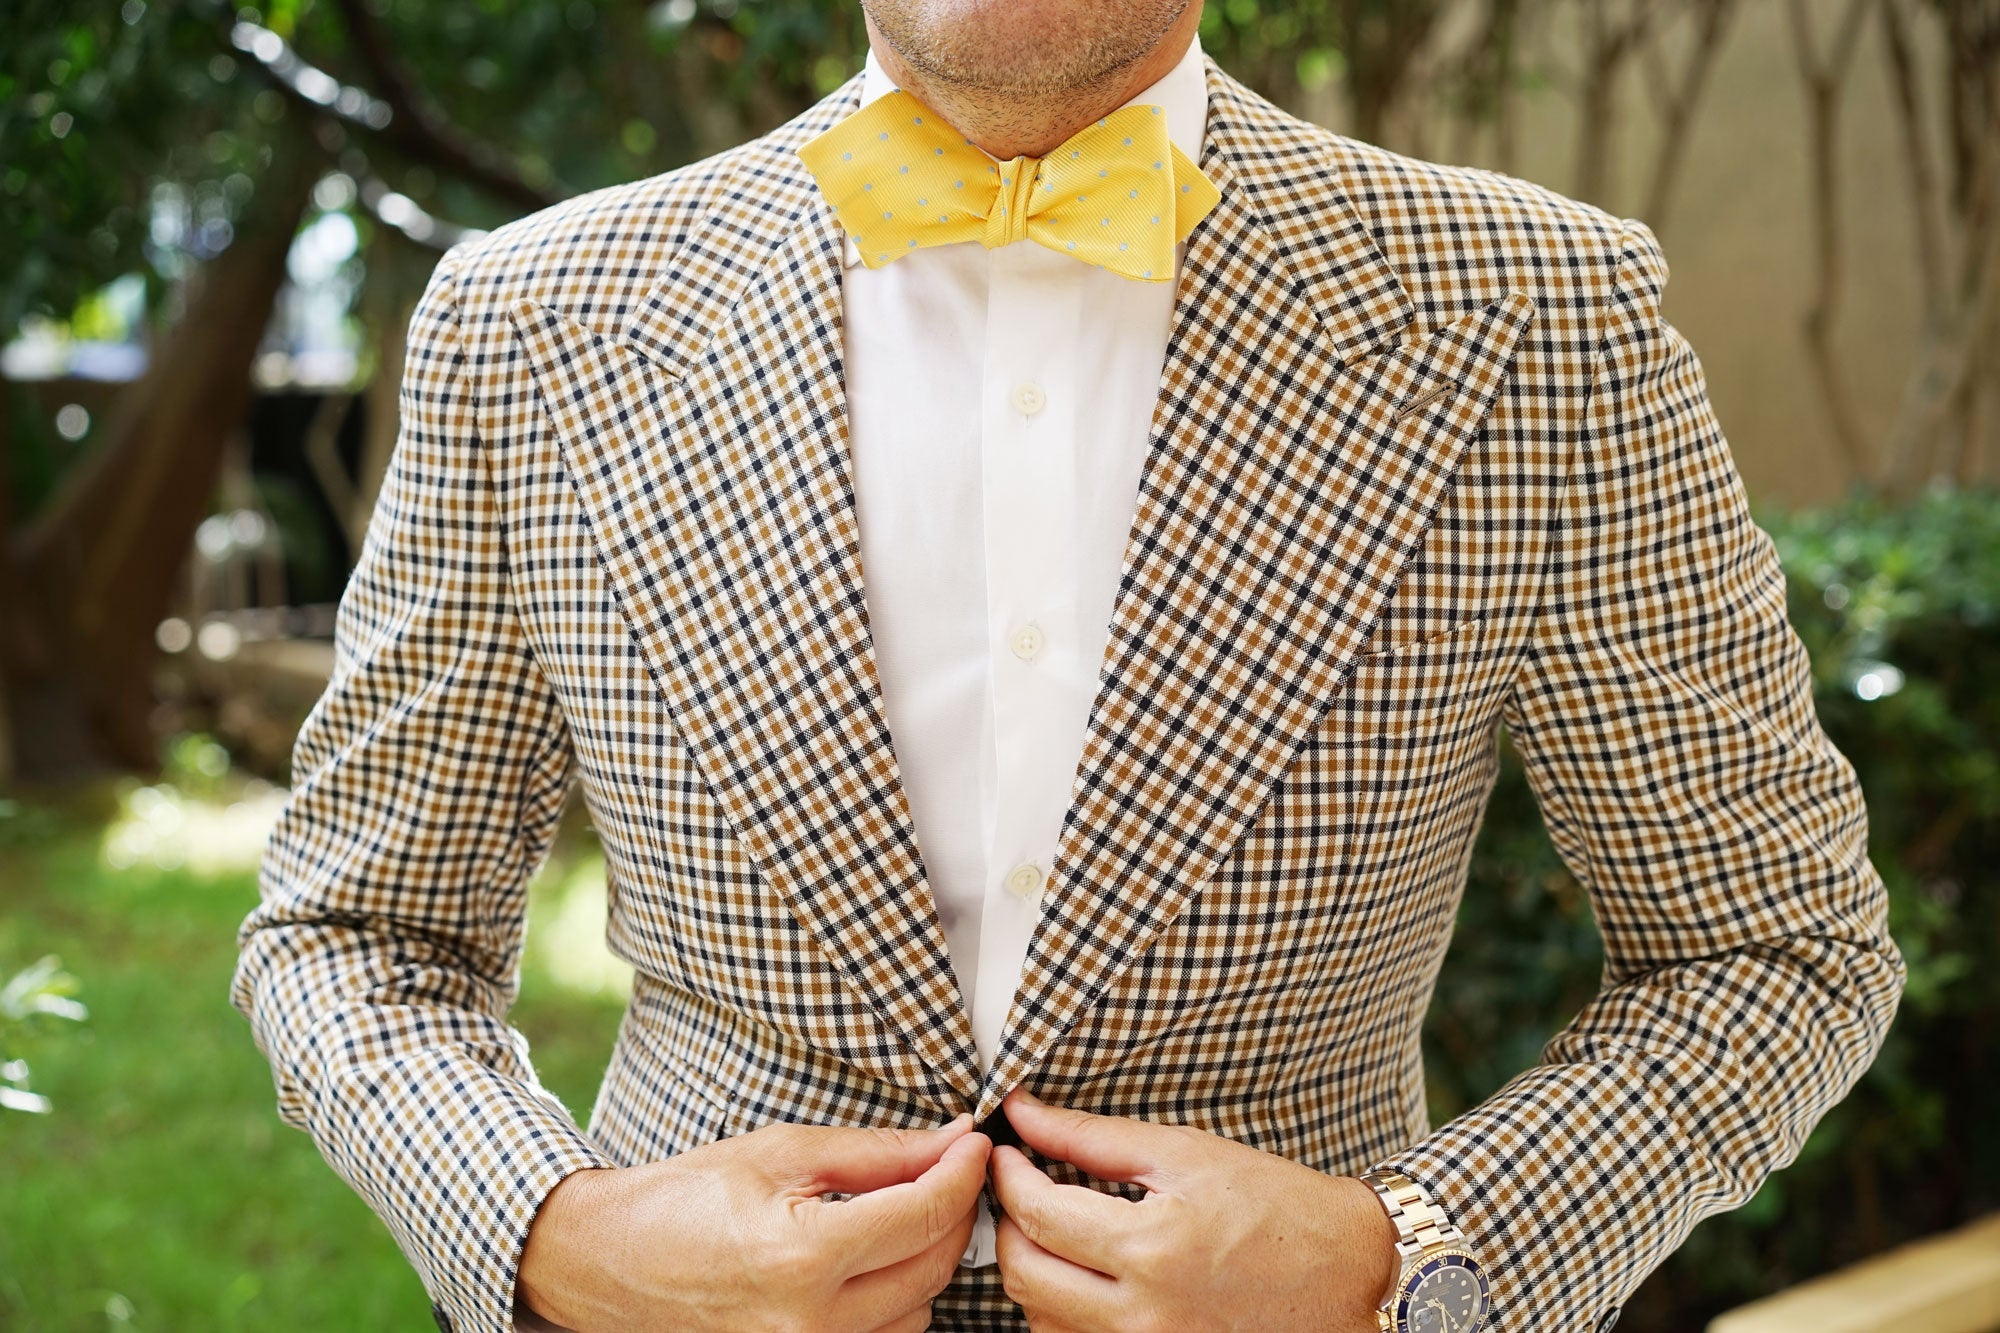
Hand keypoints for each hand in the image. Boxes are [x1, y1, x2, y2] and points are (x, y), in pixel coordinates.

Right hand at [515, 1111, 991, 1331]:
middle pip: (934, 1268)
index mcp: (803, 1257)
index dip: (961, 1172)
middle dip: (952, 1212)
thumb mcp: (782, 1152)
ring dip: (925, 1261)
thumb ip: (875, 1153)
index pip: (923, 1216)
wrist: (613, 1260)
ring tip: (899, 1216)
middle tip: (944, 1169)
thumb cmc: (687, 1198)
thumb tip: (947, 1142)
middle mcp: (810, 1325)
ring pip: (919, 1313)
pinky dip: (896, 1302)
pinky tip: (875, 1263)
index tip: (974, 1144)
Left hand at [988, 1087, 1398, 1331]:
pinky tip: (1082, 1276)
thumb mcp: (1186, 1152)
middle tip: (1018, 1189)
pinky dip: (1061, 1312)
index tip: (1005, 1151)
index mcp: (1150, 1247)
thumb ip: (1093, 1137)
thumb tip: (1025, 1112)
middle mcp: (1143, 1314)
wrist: (1350, 1274)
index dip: (1006, 1174)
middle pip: (1024, 1274)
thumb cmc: (1279, 1208)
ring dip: (1031, 1271)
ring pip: (1041, 1320)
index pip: (1035, 1212)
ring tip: (1054, 1230)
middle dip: (1007, 1225)